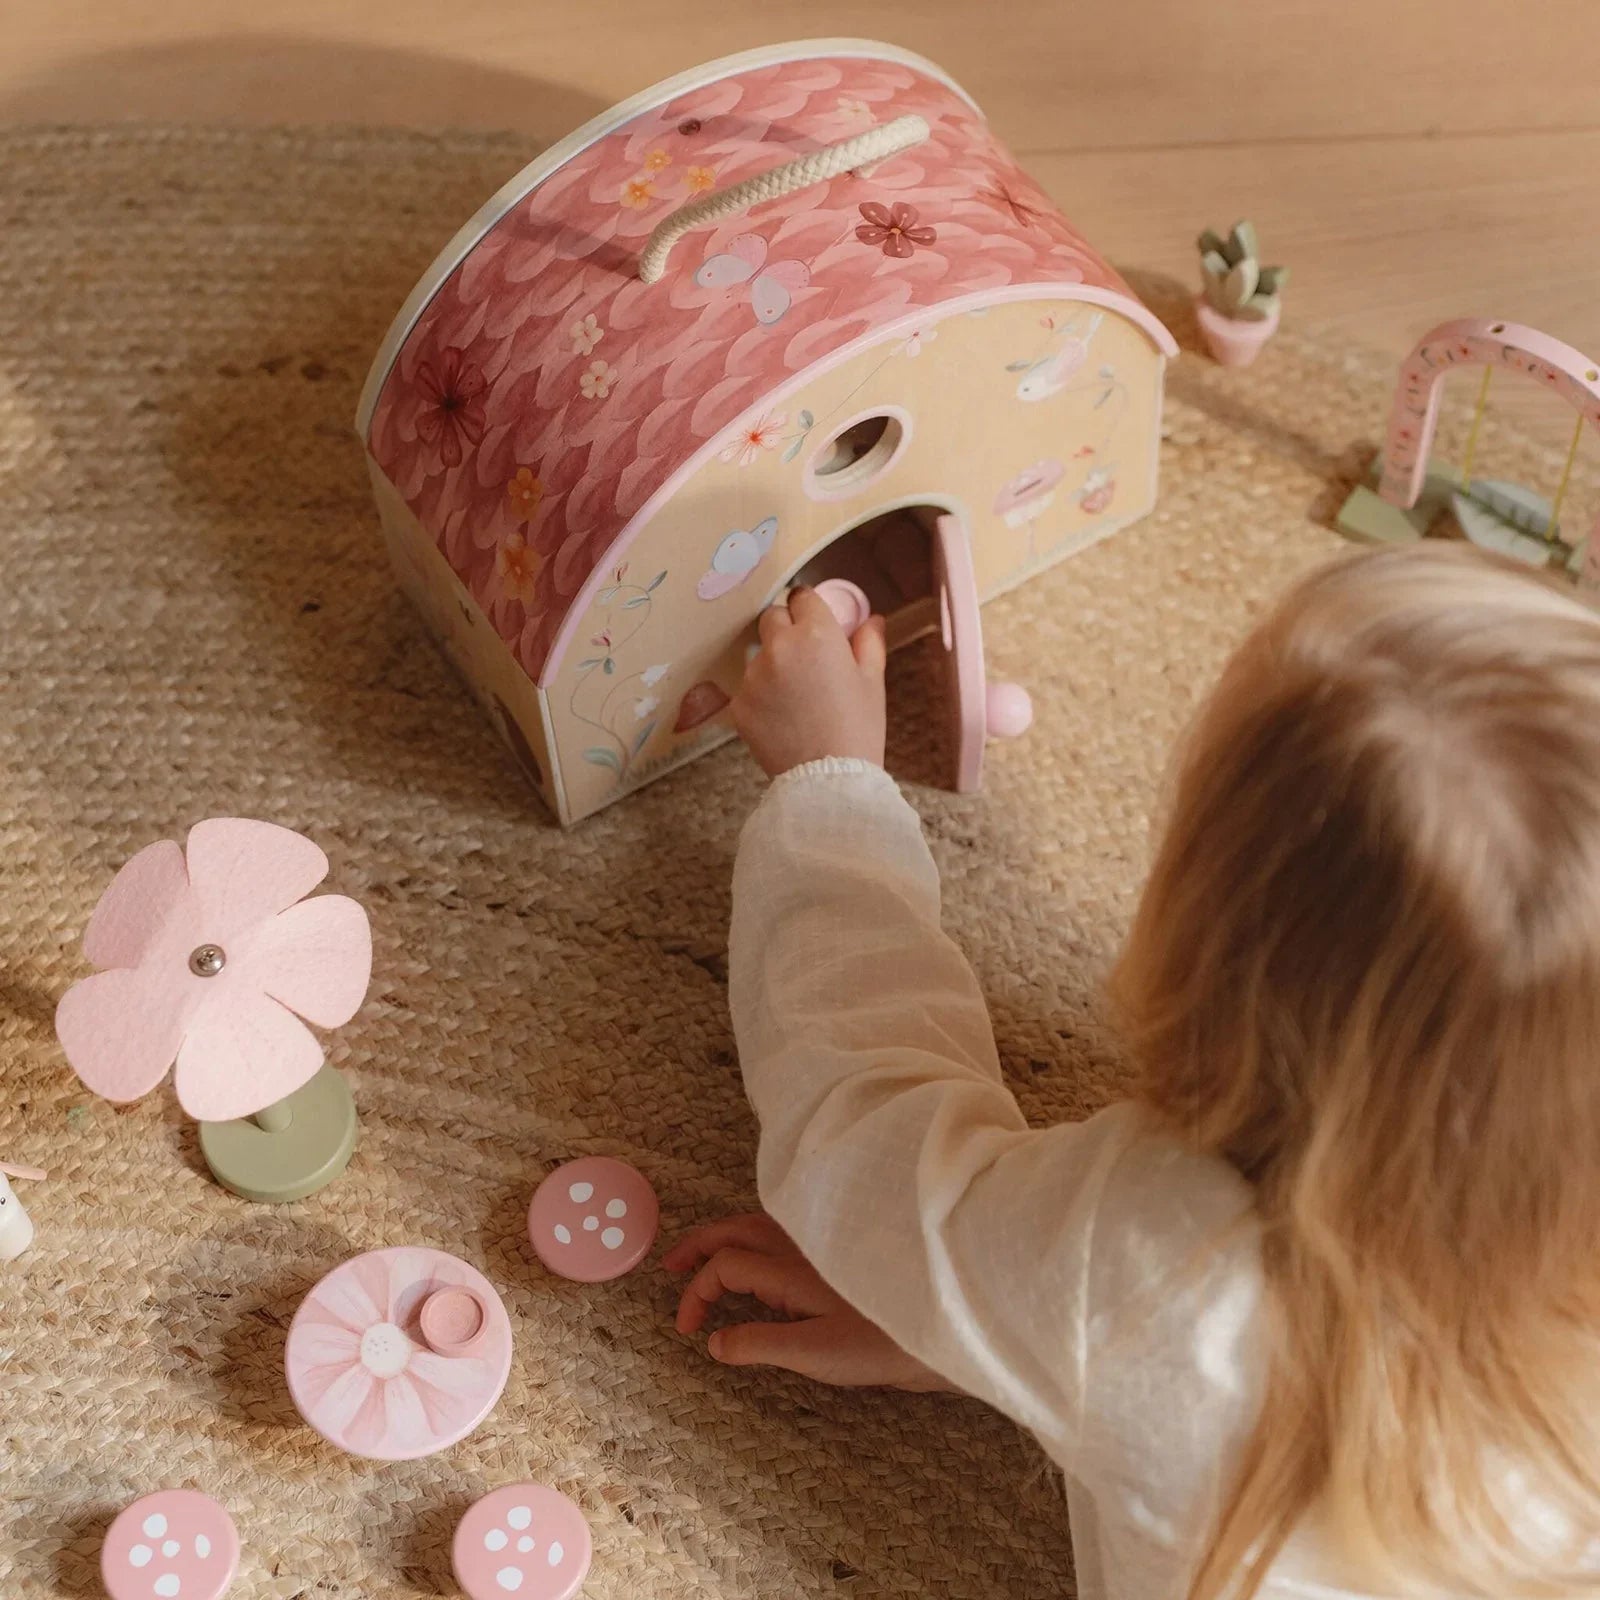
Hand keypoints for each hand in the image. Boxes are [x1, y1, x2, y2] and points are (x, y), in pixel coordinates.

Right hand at [663, 1212, 955, 1391]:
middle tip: (670, 1266)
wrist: (941, 1325)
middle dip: (699, 1245)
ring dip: (725, 1237)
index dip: (697, 1293)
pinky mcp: (837, 1252)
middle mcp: (800, 1245)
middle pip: (735, 1230)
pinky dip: (755, 1238)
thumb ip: (759, 1344)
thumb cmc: (882, 1343)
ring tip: (705, 1257)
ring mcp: (819, 1244)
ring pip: (759, 1224)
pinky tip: (760, 1259)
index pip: (725, 1266)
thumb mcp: (814, 1354)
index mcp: (788, 1268)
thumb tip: (713, 1341)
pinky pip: (782, 1230)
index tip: (688, 1329)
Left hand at [731, 587, 887, 777]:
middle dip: (787, 629)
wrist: (828, 779)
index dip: (810, 609)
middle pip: (773, 617)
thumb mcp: (872, 682)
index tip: (815, 622)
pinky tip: (782, 716)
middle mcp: (779, 647)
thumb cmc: (858, 729)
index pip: (802, 597)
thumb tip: (872, 620)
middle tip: (806, 658)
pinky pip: (748, 687)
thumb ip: (869, 642)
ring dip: (772, 663)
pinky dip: (761, 695)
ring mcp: (753, 676)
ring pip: (758, 654)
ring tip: (796, 696)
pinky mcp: (738, 704)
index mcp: (816, 634)